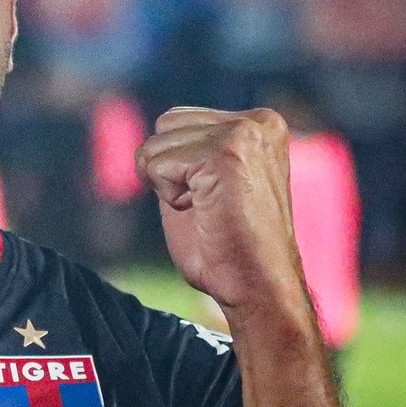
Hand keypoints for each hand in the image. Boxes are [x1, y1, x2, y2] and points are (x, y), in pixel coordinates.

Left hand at [136, 107, 304, 316]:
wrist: (257, 286)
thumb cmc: (226, 246)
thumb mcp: (204, 183)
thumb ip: (184, 153)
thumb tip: (147, 144)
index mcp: (258, 122)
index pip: (176, 120)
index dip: (175, 166)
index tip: (211, 196)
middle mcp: (256, 121)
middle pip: (163, 125)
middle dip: (167, 170)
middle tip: (206, 205)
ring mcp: (243, 134)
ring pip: (155, 145)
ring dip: (168, 185)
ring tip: (208, 208)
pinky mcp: (224, 155)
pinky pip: (156, 166)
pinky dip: (168, 196)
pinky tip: (204, 212)